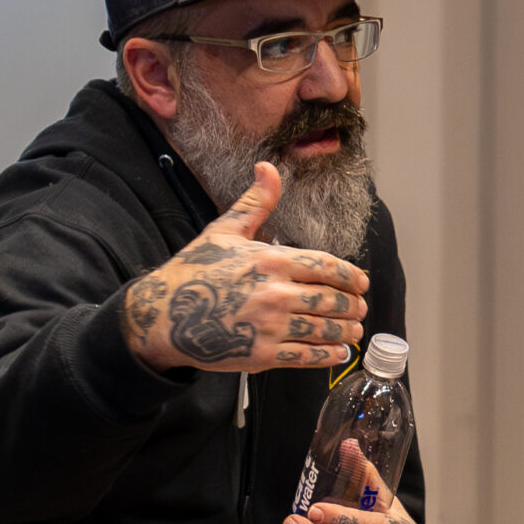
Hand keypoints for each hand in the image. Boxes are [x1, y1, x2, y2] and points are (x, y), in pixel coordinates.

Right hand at [123, 162, 369, 373]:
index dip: (351, 276)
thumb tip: (269, 168)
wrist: (162, 315)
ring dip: (345, 331)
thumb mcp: (224, 231)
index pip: (326, 266)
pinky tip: (339, 353)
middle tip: (361, 309)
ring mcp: (270, 326)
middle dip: (352, 305)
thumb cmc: (193, 272)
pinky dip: (328, 355)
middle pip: (331, 300)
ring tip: (355, 331)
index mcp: (271, 260)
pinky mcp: (261, 355)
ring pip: (322, 329)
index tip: (362, 283)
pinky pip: (305, 356)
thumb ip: (255, 203)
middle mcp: (275, 293)